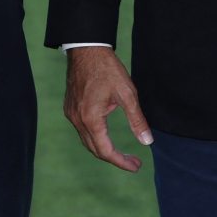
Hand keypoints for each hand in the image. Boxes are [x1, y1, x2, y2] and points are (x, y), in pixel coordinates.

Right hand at [63, 46, 152, 172]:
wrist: (86, 49)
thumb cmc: (107, 69)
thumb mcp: (127, 94)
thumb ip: (137, 120)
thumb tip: (147, 142)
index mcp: (91, 119)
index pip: (106, 151)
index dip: (121, 162)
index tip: (136, 166)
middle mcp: (77, 120)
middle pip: (95, 149)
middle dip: (114, 158)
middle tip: (134, 162)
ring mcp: (71, 114)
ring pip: (87, 141)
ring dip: (103, 149)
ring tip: (121, 152)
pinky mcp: (70, 108)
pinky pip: (81, 130)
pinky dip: (94, 137)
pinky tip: (105, 134)